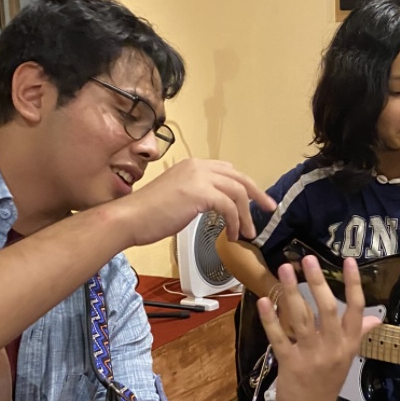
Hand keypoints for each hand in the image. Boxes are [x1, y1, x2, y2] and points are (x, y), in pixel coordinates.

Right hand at [113, 159, 274, 246]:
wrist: (130, 218)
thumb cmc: (149, 215)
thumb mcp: (178, 197)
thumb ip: (198, 195)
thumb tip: (217, 205)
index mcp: (193, 165)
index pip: (228, 171)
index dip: (245, 186)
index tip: (255, 201)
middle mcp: (198, 166)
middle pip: (239, 178)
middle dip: (257, 195)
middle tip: (269, 208)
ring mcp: (199, 177)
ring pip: (237, 192)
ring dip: (246, 215)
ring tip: (247, 233)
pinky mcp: (199, 192)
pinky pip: (229, 206)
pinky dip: (235, 222)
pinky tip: (232, 235)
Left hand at [256, 256, 379, 400]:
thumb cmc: (327, 384)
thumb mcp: (347, 360)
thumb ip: (358, 335)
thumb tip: (375, 318)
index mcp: (349, 345)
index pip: (356, 310)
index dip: (353, 284)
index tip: (349, 261)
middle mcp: (333, 348)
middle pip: (327, 309)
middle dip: (317, 282)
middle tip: (307, 259)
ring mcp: (311, 356)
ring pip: (302, 318)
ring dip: (291, 292)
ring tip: (284, 270)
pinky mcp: (289, 363)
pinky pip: (279, 336)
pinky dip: (270, 318)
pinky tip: (264, 301)